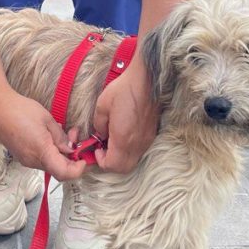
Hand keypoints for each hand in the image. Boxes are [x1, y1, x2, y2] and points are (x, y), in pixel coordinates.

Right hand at [0, 91, 86, 181]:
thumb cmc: (21, 110)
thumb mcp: (47, 120)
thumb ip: (60, 137)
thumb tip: (71, 149)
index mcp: (42, 152)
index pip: (64, 173)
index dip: (78, 170)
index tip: (84, 159)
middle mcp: (33, 161)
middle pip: (58, 168)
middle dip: (70, 156)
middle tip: (74, 136)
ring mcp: (25, 159)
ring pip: (49, 163)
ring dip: (59, 152)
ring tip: (61, 131)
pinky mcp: (21, 155)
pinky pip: (40, 158)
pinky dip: (49, 151)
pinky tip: (48, 135)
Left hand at [91, 59, 158, 173]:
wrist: (147, 80)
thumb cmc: (124, 90)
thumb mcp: (102, 106)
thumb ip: (99, 125)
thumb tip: (100, 134)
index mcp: (123, 139)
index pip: (112, 165)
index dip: (101, 162)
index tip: (96, 149)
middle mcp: (137, 144)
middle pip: (123, 168)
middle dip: (111, 163)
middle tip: (103, 148)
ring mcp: (146, 140)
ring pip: (132, 161)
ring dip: (120, 157)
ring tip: (112, 141)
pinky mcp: (151, 134)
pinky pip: (139, 151)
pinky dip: (129, 150)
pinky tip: (123, 134)